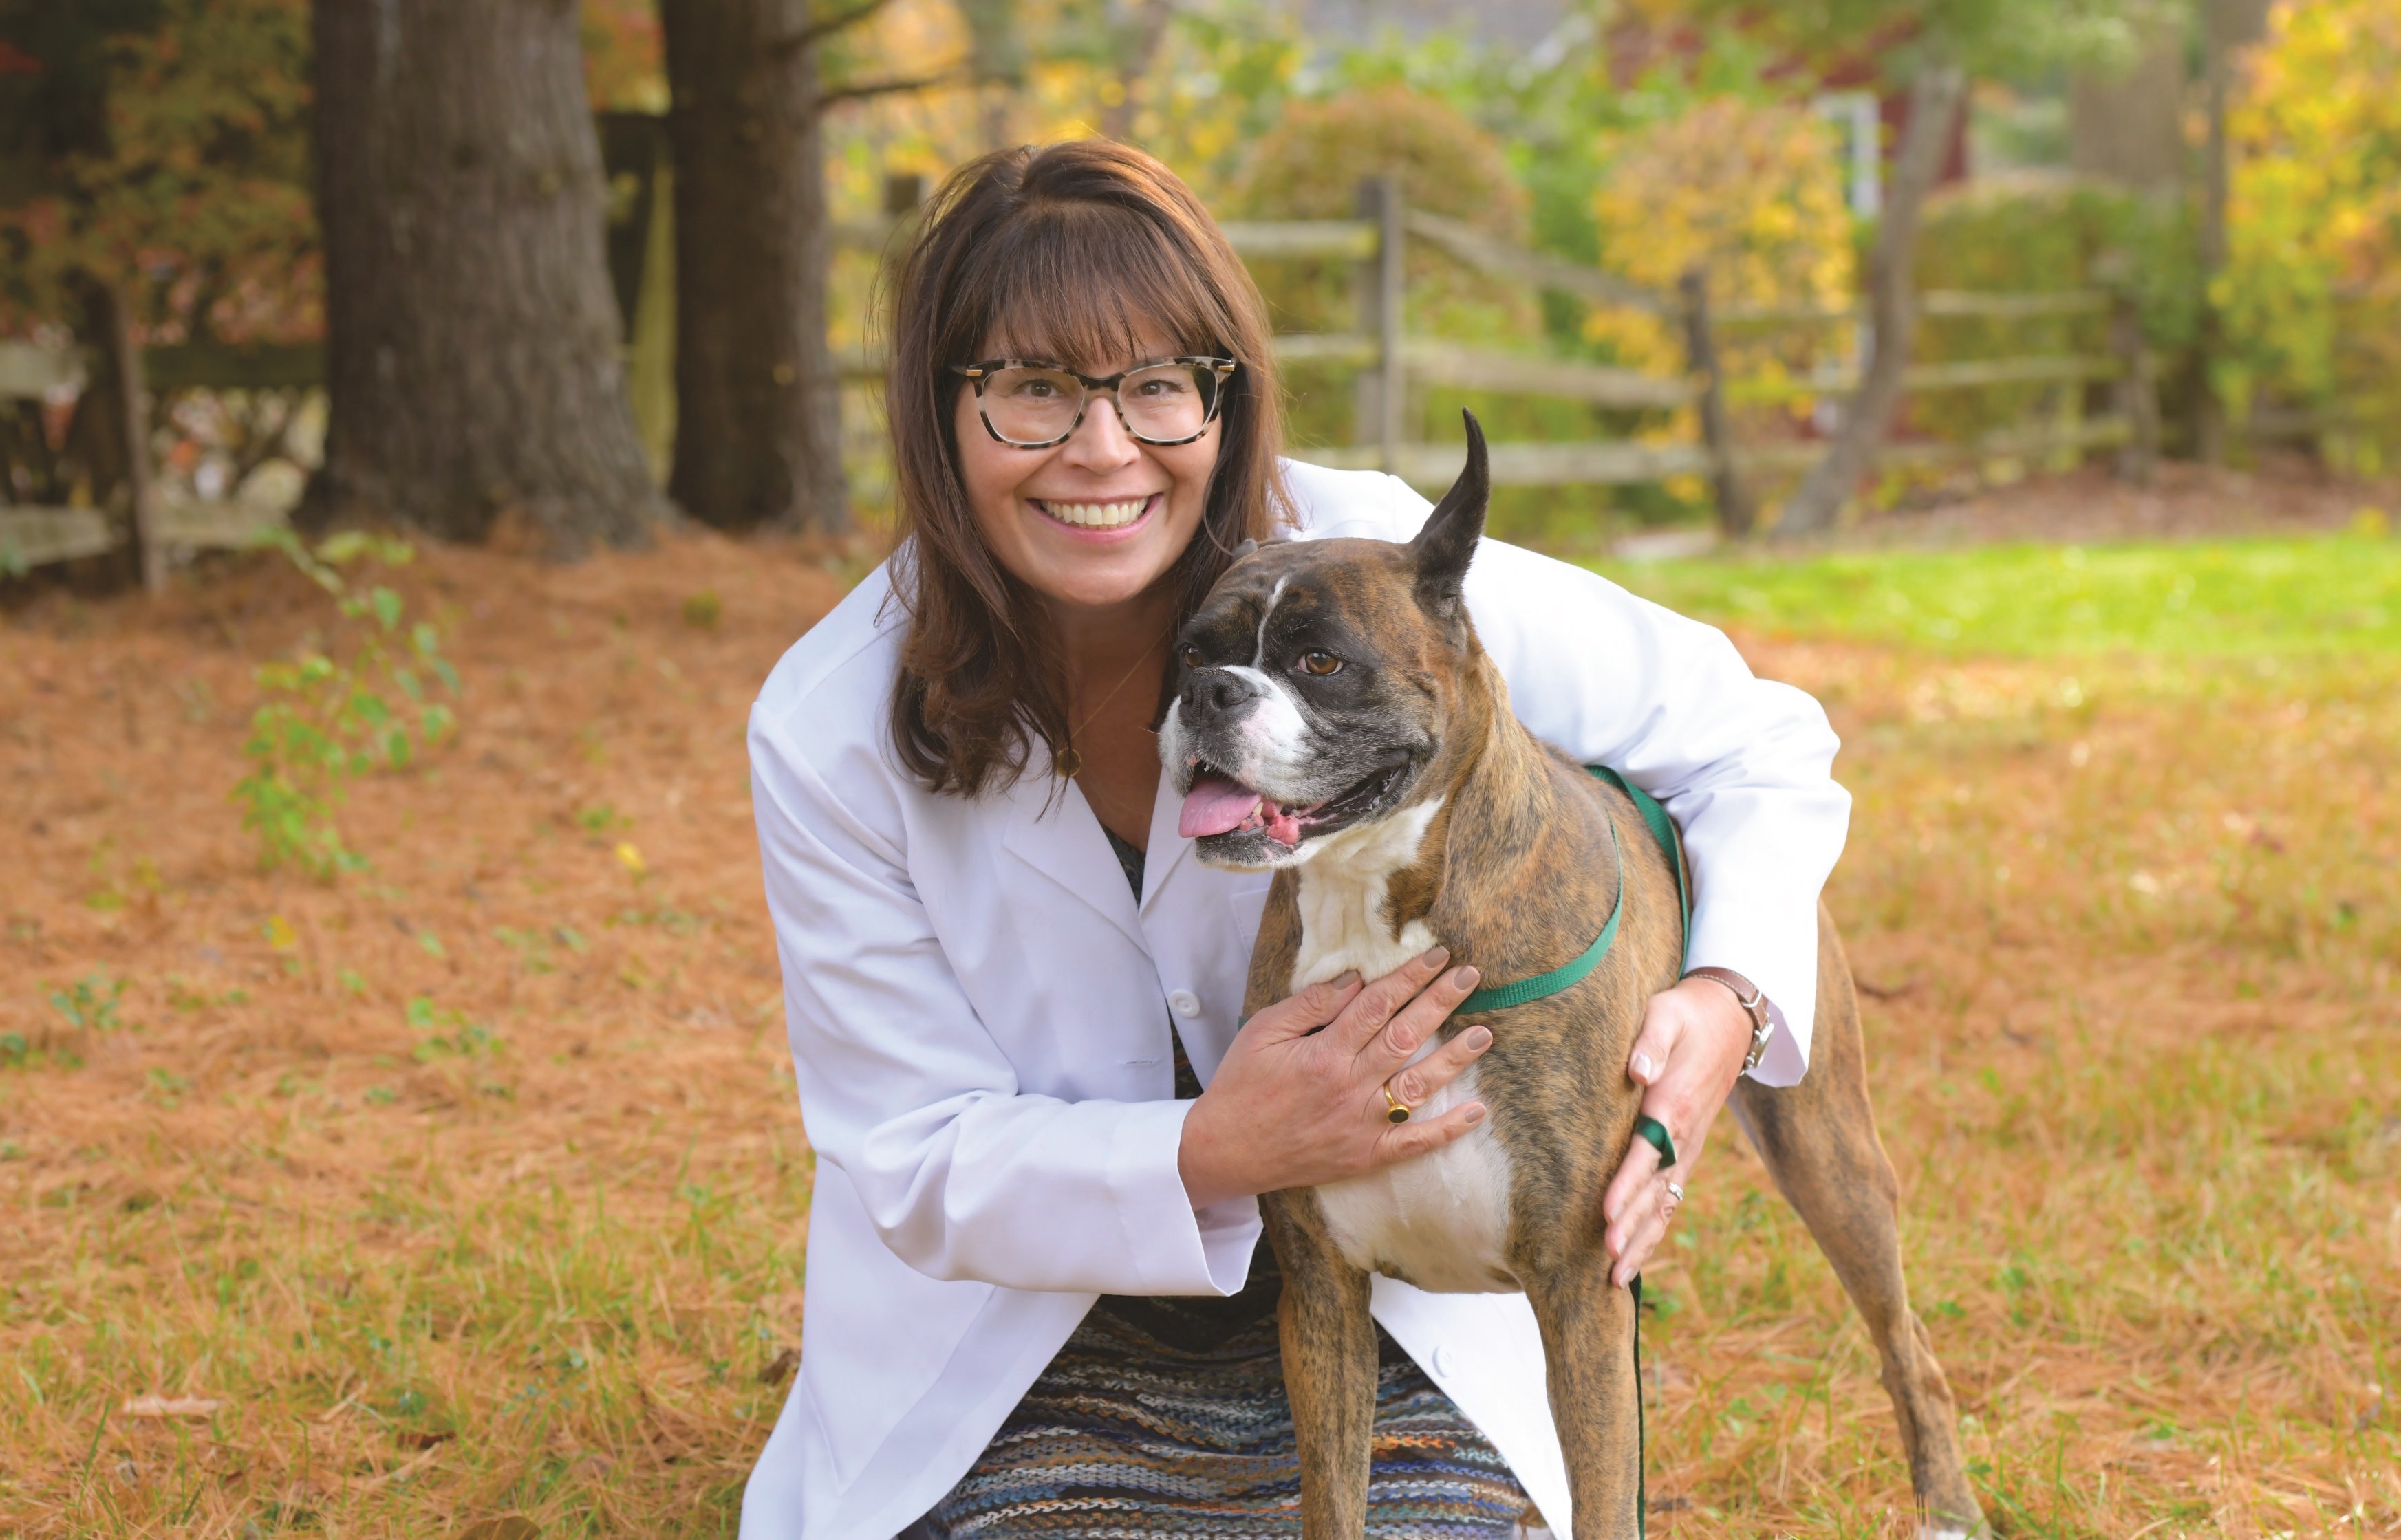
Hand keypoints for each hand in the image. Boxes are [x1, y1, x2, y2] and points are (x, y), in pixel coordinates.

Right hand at [1178, 948, 1493, 1209]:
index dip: (1409, 977)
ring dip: (1455, 1058)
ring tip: (1484, 1033)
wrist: (1224, 1151)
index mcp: (1324, 1053)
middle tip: (1470, 976)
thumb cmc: (1241, 1085)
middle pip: (1405, 1036)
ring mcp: (1362, 1124)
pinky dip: (1447, 1129)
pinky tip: (1477, 1111)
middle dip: (1440, 1002)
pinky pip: (1415, 1143)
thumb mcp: (1264, 1032)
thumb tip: (1355, 980)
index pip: (1377, 1005)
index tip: (1436, 955)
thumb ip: (1311, 1004)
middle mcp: (1350, 1087)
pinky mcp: (1366, 1155)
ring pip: (1419, 1086)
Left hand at [1600, 976, 1752, 1285]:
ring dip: (1643, 1240)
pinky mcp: (1686, 1151)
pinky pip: (1671, 1197)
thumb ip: (1651, 1041)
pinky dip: (1655, 1229)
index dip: (1626, 1185)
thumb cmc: (1685, 1015)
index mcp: (1672, 1105)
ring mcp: (1688, 1148)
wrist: (1728, 1021)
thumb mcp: (1665, 1015)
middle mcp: (1682, 1135)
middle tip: (1609, 1262)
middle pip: (1655, 1191)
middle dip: (1631, 1228)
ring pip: (1665, 1203)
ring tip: (1617, 1277)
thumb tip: (1639, 1068)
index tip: (1606, 1214)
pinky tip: (1636, 1254)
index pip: (1646, 1154)